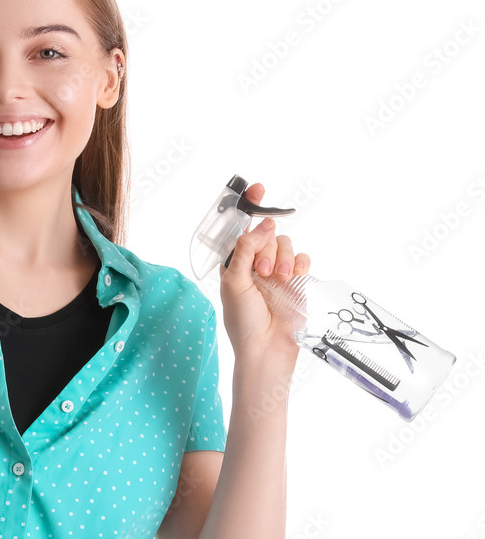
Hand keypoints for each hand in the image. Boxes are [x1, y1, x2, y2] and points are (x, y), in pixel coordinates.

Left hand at [218, 182, 310, 369]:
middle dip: (267, 247)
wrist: (267, 350)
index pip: (242, 230)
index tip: (258, 188)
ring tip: (278, 279)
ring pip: (286, 243)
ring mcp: (278, 272)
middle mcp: (256, 264)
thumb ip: (246, 251)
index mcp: (235, 264)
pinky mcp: (297, 280)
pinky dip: (300, 264)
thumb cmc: (243, 322)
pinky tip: (293, 278)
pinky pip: (303, 258)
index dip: (249, 208)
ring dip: (283, 257)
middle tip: (263, 271)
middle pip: (267, 233)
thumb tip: (263, 225)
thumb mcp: (234, 284)